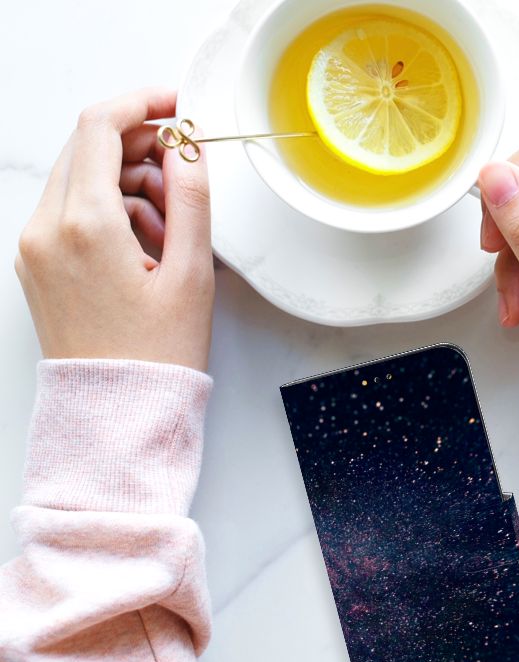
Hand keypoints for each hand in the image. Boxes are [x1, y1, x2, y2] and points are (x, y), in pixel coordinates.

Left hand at [15, 88, 213, 371]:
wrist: (117, 412)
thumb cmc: (157, 354)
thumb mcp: (192, 272)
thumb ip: (192, 198)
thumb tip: (188, 147)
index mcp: (85, 225)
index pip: (101, 127)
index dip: (143, 103)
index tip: (177, 105)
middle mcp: (47, 229)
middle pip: (88, 148)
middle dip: (141, 147)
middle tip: (185, 173)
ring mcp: (35, 246)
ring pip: (82, 178)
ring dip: (129, 182)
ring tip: (173, 228)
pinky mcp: (37, 263)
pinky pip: (72, 210)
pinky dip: (111, 209)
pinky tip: (148, 244)